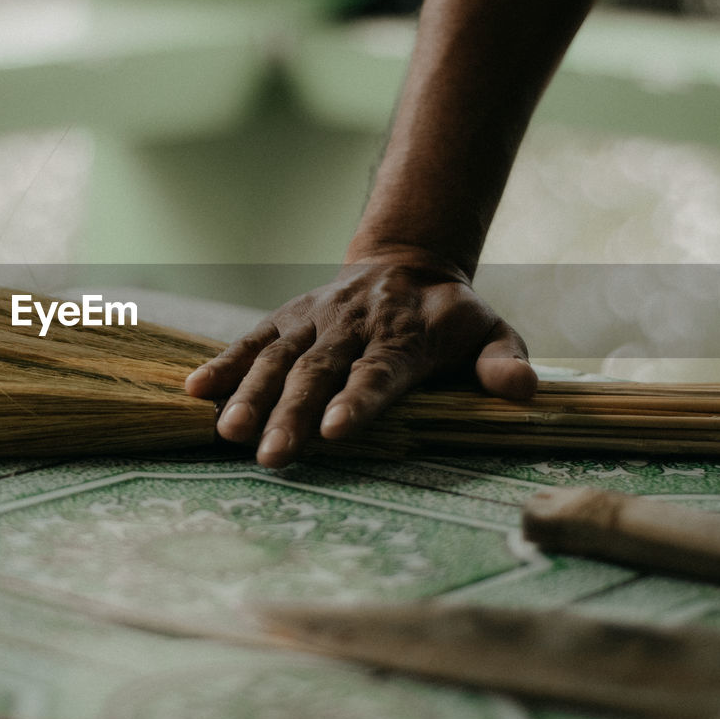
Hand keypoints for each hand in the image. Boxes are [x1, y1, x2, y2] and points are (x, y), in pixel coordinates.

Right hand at [183, 249, 536, 467]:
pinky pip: (252, 340)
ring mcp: (313, 322)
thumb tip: (523, 392)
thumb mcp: (490, 331)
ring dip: (251, 395)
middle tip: (272, 455)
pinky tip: (195, 391)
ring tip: (229, 433)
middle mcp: (352, 329)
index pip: (378, 373)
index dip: (358, 401)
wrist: (404, 262)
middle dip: (292, 414)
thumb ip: (503, 361)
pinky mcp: (286, 318)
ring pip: (278, 359)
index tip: (337, 430)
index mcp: (402, 338)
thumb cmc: (449, 315)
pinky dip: (224, 363)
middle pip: (318, 374)